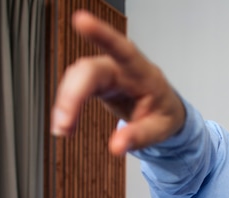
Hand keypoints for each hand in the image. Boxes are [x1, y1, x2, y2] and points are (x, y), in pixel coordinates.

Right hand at [51, 10, 185, 155]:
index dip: (102, 34)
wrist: (164, 112)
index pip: (124, 51)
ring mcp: (106, 72)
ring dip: (66, 103)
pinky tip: (65, 123)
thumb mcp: (160, 130)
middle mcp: (122, 68)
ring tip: (63, 129)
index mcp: (144, 74)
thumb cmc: (164, 115)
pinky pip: (75, 87)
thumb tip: (116, 147)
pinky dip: (67, 106)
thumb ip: (139, 137)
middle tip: (64, 125)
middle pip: (89, 70)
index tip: (81, 20)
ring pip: (77, 77)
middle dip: (73, 95)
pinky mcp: (95, 81)